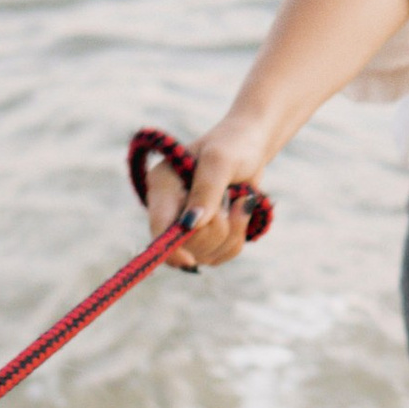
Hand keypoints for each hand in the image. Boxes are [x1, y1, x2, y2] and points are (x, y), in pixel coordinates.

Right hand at [146, 124, 267, 268]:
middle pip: (186, 246)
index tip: (188, 261)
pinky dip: (236, 238)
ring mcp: (185, 227)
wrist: (250, 148)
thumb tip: (191, 225)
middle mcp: (168, 210)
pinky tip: (240, 212)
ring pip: (206, 255)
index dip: (170, 248)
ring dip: (231, 232)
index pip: (158, 226)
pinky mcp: (204, 238)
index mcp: (162, 186)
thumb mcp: (220, 161)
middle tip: (230, 197)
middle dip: (216, 229)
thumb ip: (206, 190)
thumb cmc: (233, 146)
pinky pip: (221, 255)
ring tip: (238, 200)